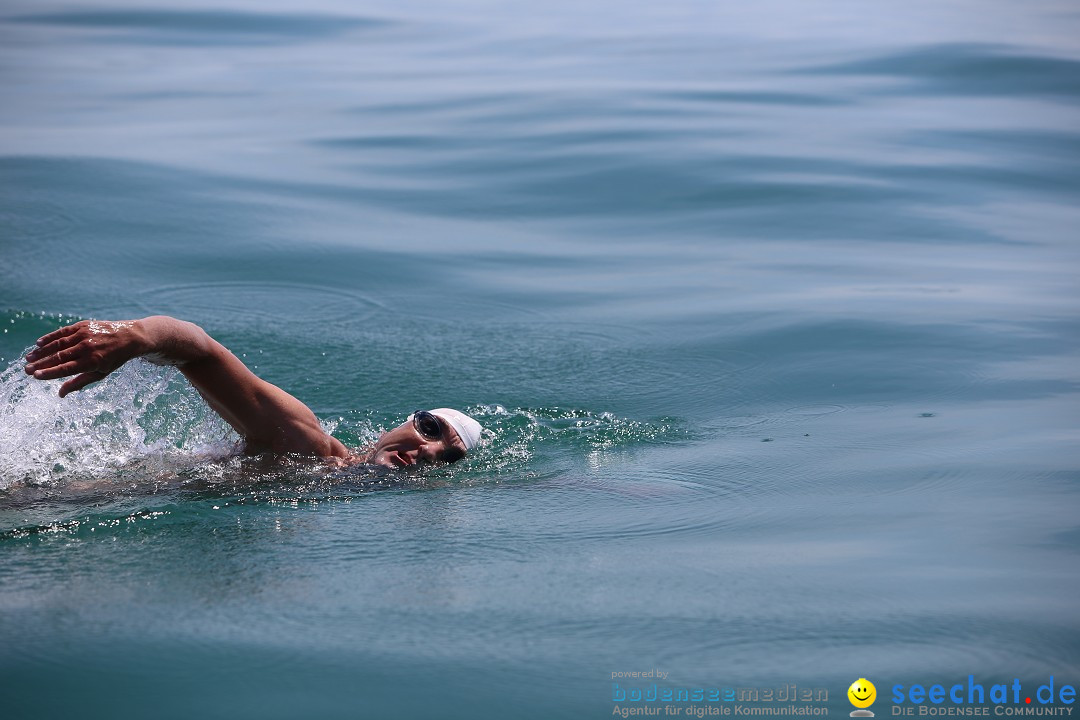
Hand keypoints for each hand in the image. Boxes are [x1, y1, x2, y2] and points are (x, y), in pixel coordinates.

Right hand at [24, 320, 148, 396]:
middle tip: (26, 369)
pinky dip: (50, 337)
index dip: (49, 373)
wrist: (130, 337)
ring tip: (29, 357)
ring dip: (42, 351)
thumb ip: (80, 383)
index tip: (35, 376)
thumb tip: (60, 394)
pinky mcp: (83, 325)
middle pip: (59, 356)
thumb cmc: (115, 358)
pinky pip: (63, 331)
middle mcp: (87, 347)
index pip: (66, 368)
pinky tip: (39, 343)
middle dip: (41, 363)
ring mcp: (85, 335)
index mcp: (93, 361)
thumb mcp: (101, 373)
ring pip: (58, 343)